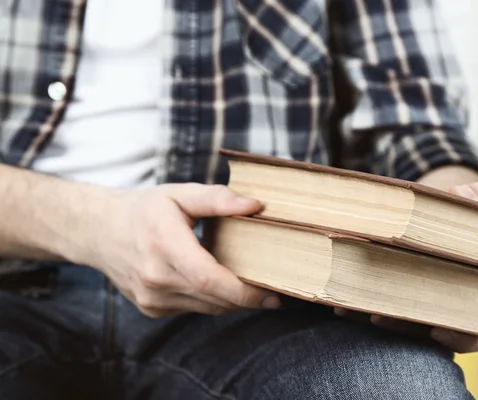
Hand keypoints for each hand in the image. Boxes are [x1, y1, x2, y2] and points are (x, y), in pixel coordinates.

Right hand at [74, 183, 279, 317]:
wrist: (98, 232)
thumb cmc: (143, 209)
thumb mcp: (179, 193)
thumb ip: (217, 198)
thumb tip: (255, 205)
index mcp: (163, 246)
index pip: (209, 278)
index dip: (244, 291)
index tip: (273, 292)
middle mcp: (155, 278)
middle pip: (213, 298)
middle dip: (250, 299)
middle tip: (279, 291)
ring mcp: (152, 298)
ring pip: (207, 308)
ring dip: (234, 301)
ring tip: (259, 289)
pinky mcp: (152, 308)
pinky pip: (194, 309)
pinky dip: (214, 300)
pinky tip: (224, 285)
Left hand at [334, 180, 477, 353]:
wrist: (437, 218)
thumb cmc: (465, 217)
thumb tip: (461, 194)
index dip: (462, 338)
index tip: (437, 331)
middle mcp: (449, 312)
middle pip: (427, 331)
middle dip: (402, 326)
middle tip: (378, 315)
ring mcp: (419, 309)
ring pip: (396, 322)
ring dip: (370, 313)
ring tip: (345, 302)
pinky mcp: (391, 300)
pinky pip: (374, 308)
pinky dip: (356, 303)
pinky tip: (336, 295)